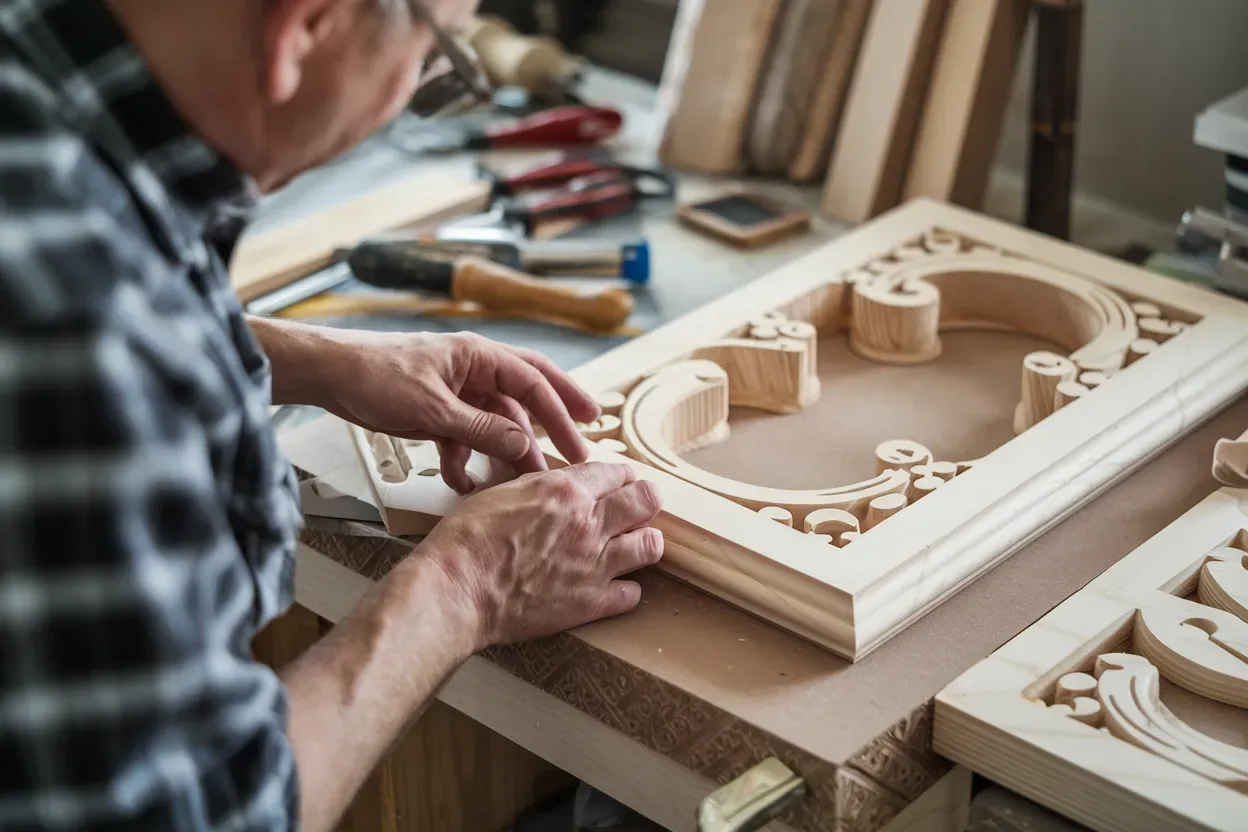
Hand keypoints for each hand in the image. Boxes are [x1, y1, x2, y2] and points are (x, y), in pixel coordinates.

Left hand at [320, 331, 600, 492]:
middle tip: (582, 442)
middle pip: (526, 393)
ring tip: (524, 479)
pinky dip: (467, 458)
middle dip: (554, 418)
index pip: (534, 382)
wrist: (329, 375)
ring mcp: (456, 389)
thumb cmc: (375, 377)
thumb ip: (483, 430)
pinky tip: (464, 482)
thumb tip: (525, 447)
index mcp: (478, 355)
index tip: (580, 442)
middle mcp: (473, 368)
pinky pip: (465, 434)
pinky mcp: (437, 410)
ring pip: (496, 420)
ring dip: (507, 449)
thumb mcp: (434, 411)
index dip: (562, 412)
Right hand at [420, 461, 662, 648]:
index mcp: (567, 490)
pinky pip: (632, 594)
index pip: (618, 472)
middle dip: (644, 501)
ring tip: (633, 545)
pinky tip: (613, 586)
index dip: (620, 477)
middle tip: (635, 510)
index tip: (618, 485)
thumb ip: (543, 486)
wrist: (457, 589)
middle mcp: (589, 523)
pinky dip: (626, 589)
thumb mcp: (504, 491)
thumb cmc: (468, 539)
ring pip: (651, 545)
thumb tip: (560, 484)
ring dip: (644, 542)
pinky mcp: (591, 603)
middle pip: (647, 501)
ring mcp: (594, 565)